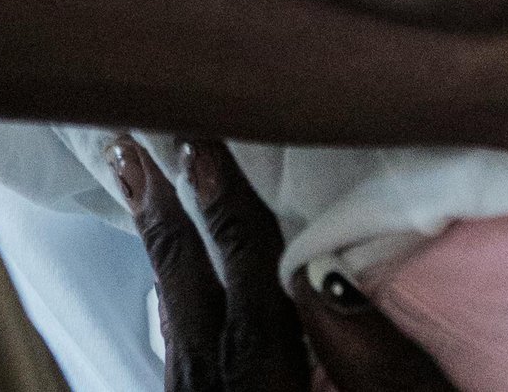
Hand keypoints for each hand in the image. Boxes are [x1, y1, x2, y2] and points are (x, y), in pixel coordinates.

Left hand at [111, 138, 455, 391]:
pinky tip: (174, 297)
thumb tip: (319, 276)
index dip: (227, 205)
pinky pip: (180, 376)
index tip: (201, 140)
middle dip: (165, 219)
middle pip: (189, 300)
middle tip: (130, 145)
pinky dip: (177, 325)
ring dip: (164, 264)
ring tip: (139, 189)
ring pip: (175, 338)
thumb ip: (378, 362)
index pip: (248, 278)